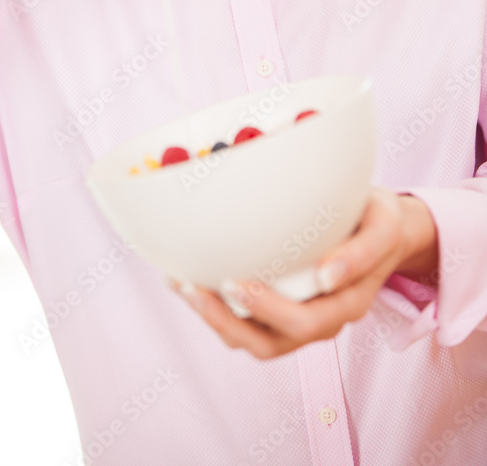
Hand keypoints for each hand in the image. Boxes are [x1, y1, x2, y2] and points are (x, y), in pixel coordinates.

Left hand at [168, 187, 438, 359]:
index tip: (235, 282)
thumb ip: (362, 251)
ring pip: (252, 339)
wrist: (381, 228)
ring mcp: (299, 318)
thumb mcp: (383, 225)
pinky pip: (246, 321)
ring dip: (214, 319)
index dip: (267, 310)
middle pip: (270, 343)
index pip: (305, 323)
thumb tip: (327, 276)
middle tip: (193, 287)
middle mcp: (321, 320)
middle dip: (226, 320)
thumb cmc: (377, 221)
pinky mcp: (280, 308)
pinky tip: (188, 277)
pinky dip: (215, 306)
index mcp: (347, 304)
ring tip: (180, 285)